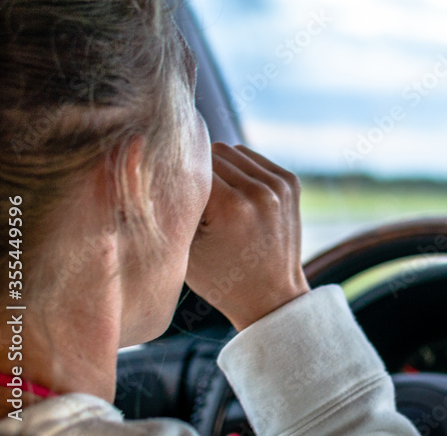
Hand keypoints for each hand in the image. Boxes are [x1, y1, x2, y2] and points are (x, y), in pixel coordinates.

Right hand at [186, 143, 309, 331]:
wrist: (271, 296)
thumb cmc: (221, 279)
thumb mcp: (184, 250)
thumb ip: (173, 211)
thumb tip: (157, 174)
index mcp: (231, 207)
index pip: (193, 166)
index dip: (178, 178)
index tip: (173, 191)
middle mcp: (259, 191)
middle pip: (214, 153)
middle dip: (200, 172)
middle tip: (196, 198)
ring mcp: (279, 185)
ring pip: (234, 151)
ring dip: (221, 168)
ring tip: (217, 198)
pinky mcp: (290, 182)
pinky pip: (253, 158)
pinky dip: (241, 170)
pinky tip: (236, 194)